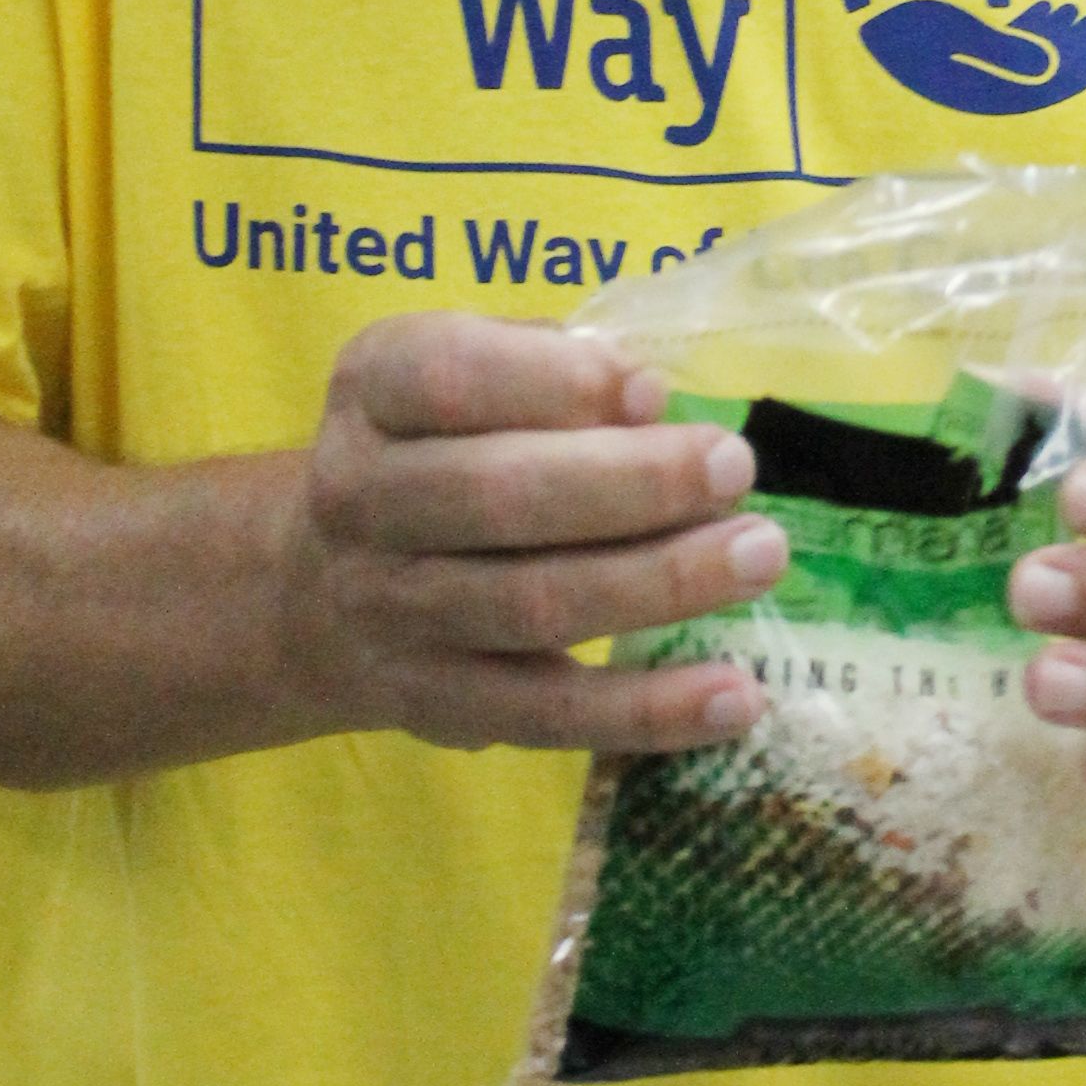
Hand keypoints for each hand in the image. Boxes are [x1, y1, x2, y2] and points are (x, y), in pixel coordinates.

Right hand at [276, 314, 781, 755]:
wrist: (325, 583)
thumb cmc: (444, 447)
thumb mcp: (471, 373)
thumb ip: (552, 369)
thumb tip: (651, 399)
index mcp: (375, 389)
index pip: (450, 377)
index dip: (556, 381)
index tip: (655, 390)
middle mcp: (363, 498)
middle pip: (497, 496)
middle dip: (632, 483)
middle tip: (735, 467)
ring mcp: (392, 611)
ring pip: (533, 606)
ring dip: (660, 583)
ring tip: (760, 557)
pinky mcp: (436, 705)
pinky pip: (549, 716)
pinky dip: (650, 710)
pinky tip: (736, 696)